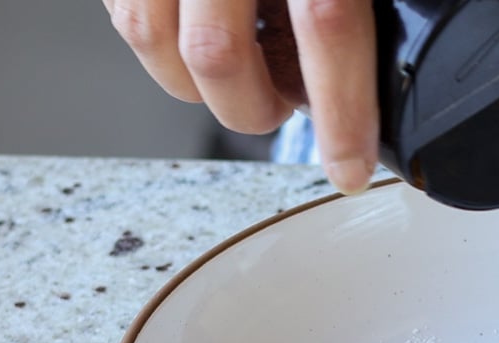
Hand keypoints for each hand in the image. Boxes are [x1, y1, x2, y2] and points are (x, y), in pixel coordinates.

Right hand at [103, 0, 377, 193]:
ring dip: (197, 82)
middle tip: (281, 105)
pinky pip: (124, 16)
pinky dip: (163, 45)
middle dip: (252, 106)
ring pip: (151, 37)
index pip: (328, 23)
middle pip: (217, 51)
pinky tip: (201, 30)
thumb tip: (374, 88)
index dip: (342, 108)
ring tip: (242, 68)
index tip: (349, 169)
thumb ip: (347, 20)